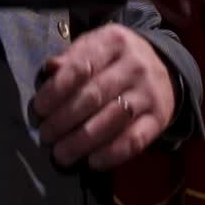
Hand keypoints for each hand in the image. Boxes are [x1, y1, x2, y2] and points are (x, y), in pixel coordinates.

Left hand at [31, 24, 176, 170]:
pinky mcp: (159, 118)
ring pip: (111, 121)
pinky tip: (92, 162)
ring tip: (61, 154)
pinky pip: (134, 140)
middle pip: (94, 96)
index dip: (56, 90)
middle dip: (64, 120)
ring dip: (82, 141)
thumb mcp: (95, 46)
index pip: (81, 67)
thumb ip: (71, 58)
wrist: (165, 67)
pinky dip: (112, 154)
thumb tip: (49, 70)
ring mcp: (148, 93)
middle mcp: (134, 65)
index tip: (39, 108)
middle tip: (45, 136)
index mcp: (113, 42)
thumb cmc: (116, 59)